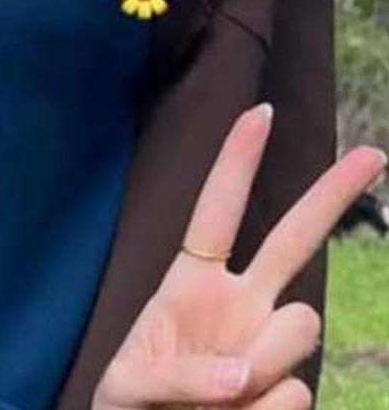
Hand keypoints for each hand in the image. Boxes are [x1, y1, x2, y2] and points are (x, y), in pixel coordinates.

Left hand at [93, 104, 385, 408]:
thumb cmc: (128, 409)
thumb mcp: (129, 385)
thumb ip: (178, 375)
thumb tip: (245, 376)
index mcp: (190, 286)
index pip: (216, 214)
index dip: (236, 165)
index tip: (259, 112)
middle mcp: (240, 304)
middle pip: (296, 240)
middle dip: (333, 195)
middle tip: (374, 152)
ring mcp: (268, 345)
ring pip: (303, 325)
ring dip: (263, 363)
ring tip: (219, 400)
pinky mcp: (288, 391)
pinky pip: (295, 393)